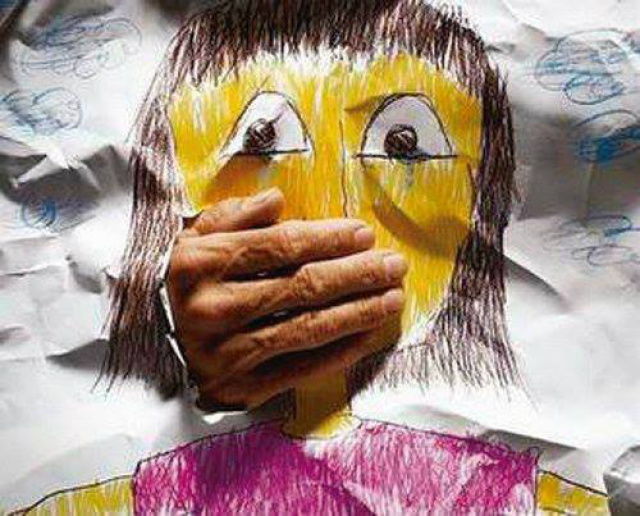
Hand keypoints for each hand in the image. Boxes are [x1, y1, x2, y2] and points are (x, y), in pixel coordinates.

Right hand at [166, 188, 406, 409]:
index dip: (328, 239)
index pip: (280, 247)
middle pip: (302, 287)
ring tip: (393, 297)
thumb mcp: (192, 237)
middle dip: (356, 274)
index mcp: (202, 263)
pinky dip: (338, 353)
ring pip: (307, 329)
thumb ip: (233, 215)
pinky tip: (367, 335)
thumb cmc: (180, 282)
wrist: (146, 342)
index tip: (364, 234)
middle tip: (394, 265)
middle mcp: (212, 309)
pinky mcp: (238, 387)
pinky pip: (299, 370)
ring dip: (358, 312)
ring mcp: (226, 353)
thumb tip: (277, 199)